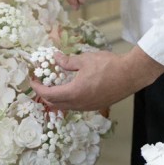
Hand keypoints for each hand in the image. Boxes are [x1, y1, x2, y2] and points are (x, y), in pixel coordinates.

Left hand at [30, 46, 163, 111]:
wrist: (131, 75)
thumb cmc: (108, 65)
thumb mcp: (85, 59)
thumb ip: (68, 61)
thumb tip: (55, 57)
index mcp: (74, 92)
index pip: (49, 94)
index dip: (38, 88)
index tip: (32, 80)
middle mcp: (79, 104)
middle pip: (55, 103)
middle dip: (45, 94)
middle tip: (41, 83)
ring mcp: (88, 107)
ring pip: (66, 107)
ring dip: (56, 98)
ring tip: (54, 86)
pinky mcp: (96, 106)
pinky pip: (76, 106)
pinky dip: (67, 100)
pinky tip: (71, 89)